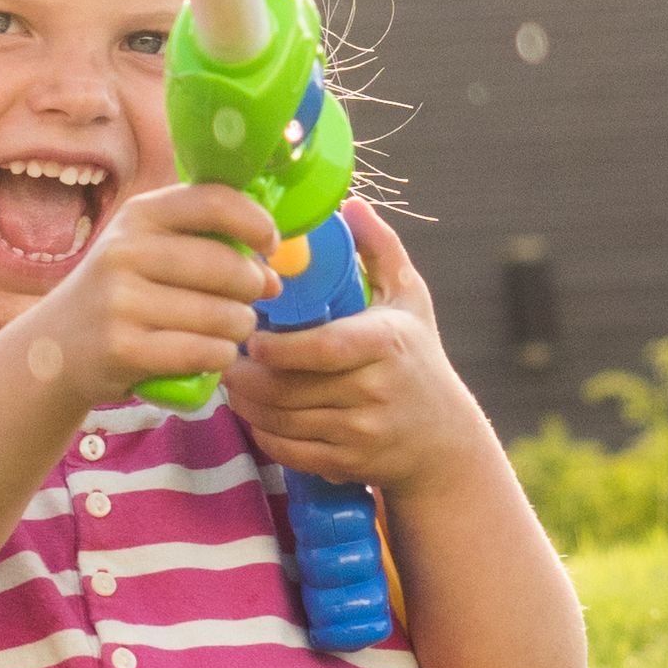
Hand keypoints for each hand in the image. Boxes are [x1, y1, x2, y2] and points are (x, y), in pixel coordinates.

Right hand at [14, 183, 282, 409]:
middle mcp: (124, 252)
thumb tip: (273, 272)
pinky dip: (220, 355)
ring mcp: (119, 301)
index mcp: (138, 215)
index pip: (214, 201)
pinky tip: (212, 353)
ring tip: (227, 329)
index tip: (269, 245)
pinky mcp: (122, 348)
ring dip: (240, 327)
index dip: (256, 222)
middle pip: (227, 266)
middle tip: (246, 301)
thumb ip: (204, 242)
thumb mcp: (146, 249)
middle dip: (252, 288)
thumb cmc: (120, 294)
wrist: (55, 348)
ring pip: (223, 315)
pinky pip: (204, 351)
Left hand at [223, 197, 487, 497]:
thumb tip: (351, 203)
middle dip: (246, 374)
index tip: (252, 335)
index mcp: (384, 345)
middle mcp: (373, 392)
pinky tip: (253, 412)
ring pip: (282, 420)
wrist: (444, 442)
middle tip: (223, 352)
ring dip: (246, 402)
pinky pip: (289, 451)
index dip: (278, 347)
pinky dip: (263, 433)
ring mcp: (360, 433)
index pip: (321, 348)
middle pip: (289, 388)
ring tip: (231, 379)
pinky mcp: (347, 464)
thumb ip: (380, 249)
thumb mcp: (411, 299)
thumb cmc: (419, 359)